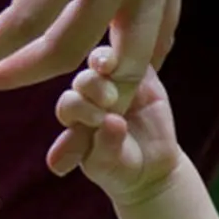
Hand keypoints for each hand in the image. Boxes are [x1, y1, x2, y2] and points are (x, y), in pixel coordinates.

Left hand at [48, 46, 180, 203]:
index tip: (97, 120)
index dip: (79, 108)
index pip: (69, 103)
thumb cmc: (118, 167)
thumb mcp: (108, 164)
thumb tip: (113, 122)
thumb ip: (106, 146)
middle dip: (93, 87)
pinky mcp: (143, 75)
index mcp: (74, 116)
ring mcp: (114, 82)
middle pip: (84, 80)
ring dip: (106, 60)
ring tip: (111, 69)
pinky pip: (138, 56)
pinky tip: (139, 51)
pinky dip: (136, 52)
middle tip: (109, 101)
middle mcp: (89, 96)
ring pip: (104, 60)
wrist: (149, 166)